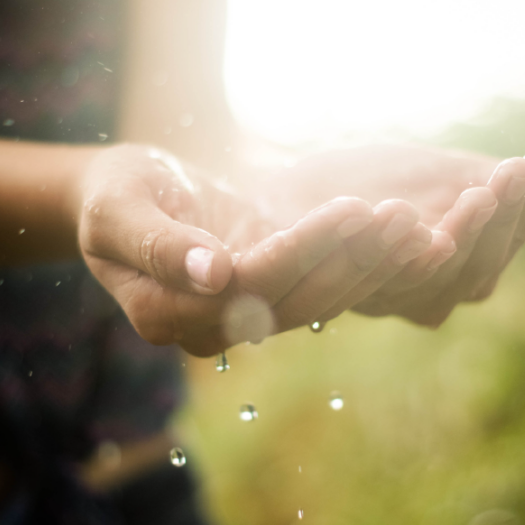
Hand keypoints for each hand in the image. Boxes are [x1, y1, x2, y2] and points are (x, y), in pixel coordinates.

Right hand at [77, 145, 434, 354]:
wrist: (128, 198)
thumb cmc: (111, 196)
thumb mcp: (116, 211)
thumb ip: (156, 245)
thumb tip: (213, 274)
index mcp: (167, 314)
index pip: (249, 286)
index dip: (304, 250)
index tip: (353, 208)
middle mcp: (211, 327)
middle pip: (296, 300)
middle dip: (352, 258)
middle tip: (404, 217)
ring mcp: (243, 315)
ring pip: (318, 299)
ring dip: (368, 263)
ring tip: (413, 223)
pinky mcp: (268, 292)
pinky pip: (321, 285)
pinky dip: (362, 264)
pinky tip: (400, 237)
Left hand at [256, 145, 524, 325]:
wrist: (285, 191)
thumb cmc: (368, 183)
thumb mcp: (439, 177)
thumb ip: (498, 190)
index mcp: (443, 276)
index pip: (493, 255)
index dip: (520, 214)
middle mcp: (409, 297)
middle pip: (466, 274)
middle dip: (496, 223)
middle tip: (514, 172)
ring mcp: (365, 295)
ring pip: (420, 280)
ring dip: (453, 234)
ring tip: (475, 187)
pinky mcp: (313, 287)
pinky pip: (350, 276)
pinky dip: (378, 247)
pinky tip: (396, 212)